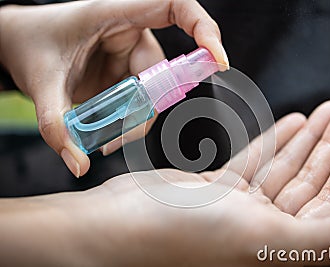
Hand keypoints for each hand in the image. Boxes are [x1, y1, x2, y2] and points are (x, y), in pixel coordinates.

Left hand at [0, 0, 228, 176]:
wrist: (16, 44)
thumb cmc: (29, 45)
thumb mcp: (40, 82)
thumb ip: (57, 125)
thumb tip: (78, 164)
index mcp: (116, 14)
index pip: (175, 7)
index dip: (204, 28)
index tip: (217, 59)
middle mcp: (130, 32)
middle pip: (164, 71)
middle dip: (147, 108)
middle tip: (118, 136)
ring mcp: (130, 54)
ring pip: (154, 93)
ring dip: (135, 120)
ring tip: (104, 139)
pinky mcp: (127, 73)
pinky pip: (142, 101)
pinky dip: (130, 121)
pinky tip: (108, 134)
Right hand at [1, 101, 329, 265]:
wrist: (119, 227)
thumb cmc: (183, 237)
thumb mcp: (260, 236)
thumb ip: (322, 240)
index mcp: (278, 246)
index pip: (328, 204)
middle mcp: (262, 230)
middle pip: (307, 181)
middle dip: (329, 145)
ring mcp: (237, 209)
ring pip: (281, 168)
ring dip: (304, 140)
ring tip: (326, 111)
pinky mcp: (216, 191)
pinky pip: (252, 163)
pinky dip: (271, 143)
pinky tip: (290, 123)